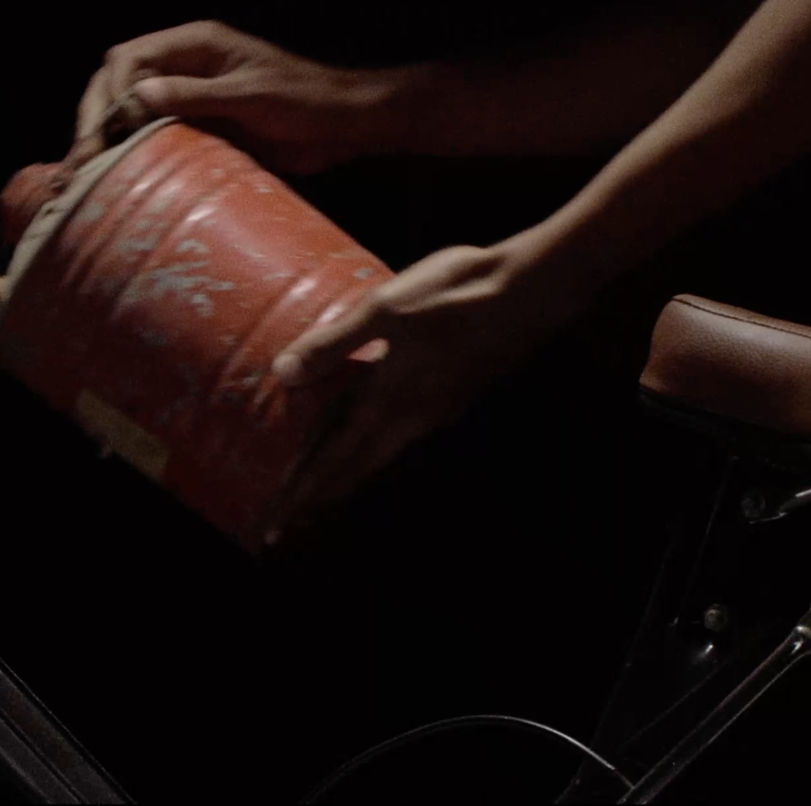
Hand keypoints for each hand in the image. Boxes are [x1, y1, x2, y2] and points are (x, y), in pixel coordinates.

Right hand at [71, 20, 411, 176]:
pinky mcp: (201, 126)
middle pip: (119, 84)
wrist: (345, 124)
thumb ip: (195, 95)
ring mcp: (190, 96)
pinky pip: (155, 136)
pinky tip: (112, 180)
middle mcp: (185, 65)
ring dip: (106, 140)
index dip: (108, 93)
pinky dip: (131, 155)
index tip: (103, 130)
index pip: (129, 59)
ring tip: (80, 176)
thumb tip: (136, 97)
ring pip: (131, 112)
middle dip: (95, 119)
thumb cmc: (307, 101)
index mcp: (196, 44)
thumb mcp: (251, 96)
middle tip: (79, 161)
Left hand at [262, 238, 593, 539]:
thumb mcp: (384, 310)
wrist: (530, 291)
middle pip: (360, 467)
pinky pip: (403, 431)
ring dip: (350, 473)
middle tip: (292, 520)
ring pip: (383, 452)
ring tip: (325, 485)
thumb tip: (283, 374)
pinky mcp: (456, 394)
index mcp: (391, 402)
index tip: (281, 519)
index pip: (337, 459)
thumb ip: (334, 343)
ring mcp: (439, 409)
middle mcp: (414, 418)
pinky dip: (375, 445)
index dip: (306, 489)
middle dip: (323, 494)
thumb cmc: (454, 295)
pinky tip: (373, 430)